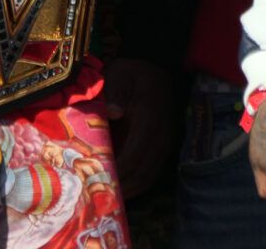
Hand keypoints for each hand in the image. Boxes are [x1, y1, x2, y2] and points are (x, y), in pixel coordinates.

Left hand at [102, 57, 180, 196]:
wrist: (156, 68)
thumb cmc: (132, 73)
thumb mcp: (120, 74)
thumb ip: (115, 93)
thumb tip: (112, 113)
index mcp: (149, 119)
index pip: (135, 153)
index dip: (119, 169)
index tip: (100, 178)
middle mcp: (161, 135)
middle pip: (144, 172)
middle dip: (123, 186)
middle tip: (100, 195)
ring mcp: (165, 142)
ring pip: (150, 175)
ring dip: (131, 189)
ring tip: (109, 197)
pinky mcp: (163, 146)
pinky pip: (152, 171)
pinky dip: (138, 183)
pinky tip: (123, 188)